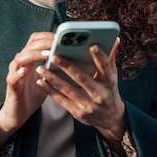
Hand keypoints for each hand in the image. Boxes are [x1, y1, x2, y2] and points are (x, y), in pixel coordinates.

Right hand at [0, 32, 51, 150]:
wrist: (18, 113)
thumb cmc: (33, 94)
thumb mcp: (47, 79)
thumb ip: (55, 68)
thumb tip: (74, 60)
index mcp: (30, 60)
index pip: (36, 40)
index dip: (47, 36)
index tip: (61, 36)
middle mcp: (21, 63)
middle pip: (29, 45)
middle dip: (44, 42)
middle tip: (58, 42)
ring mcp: (14, 73)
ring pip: (20, 58)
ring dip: (34, 54)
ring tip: (48, 54)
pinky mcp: (11, 86)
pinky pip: (12, 77)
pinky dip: (18, 73)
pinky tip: (25, 71)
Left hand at [36, 37, 126, 152]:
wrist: (110, 118)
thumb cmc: (109, 91)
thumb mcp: (112, 76)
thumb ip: (110, 58)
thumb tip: (115, 39)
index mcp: (109, 82)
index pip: (105, 67)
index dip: (99, 56)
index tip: (91, 45)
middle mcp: (99, 94)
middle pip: (81, 78)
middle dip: (66, 66)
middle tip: (53, 55)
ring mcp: (88, 105)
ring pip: (67, 89)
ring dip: (53, 78)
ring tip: (41, 67)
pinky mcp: (77, 112)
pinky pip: (61, 100)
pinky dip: (49, 90)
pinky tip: (41, 81)